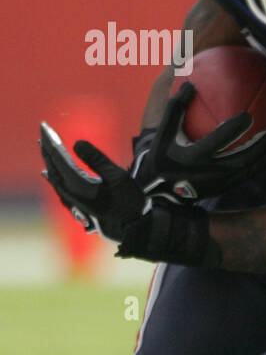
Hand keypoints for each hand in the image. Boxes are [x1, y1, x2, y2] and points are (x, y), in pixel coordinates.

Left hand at [42, 123, 148, 239]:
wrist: (134, 227)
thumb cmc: (129, 201)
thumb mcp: (117, 177)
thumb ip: (96, 160)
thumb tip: (76, 143)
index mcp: (79, 185)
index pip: (60, 159)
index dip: (52, 142)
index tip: (45, 127)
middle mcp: (71, 193)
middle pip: (53, 167)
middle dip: (47, 148)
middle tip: (42, 131)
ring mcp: (73, 200)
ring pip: (54, 176)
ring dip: (49, 160)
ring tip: (44, 146)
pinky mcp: (78, 204)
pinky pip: (59, 186)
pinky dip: (52, 176)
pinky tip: (48, 174)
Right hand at [132, 82, 265, 200]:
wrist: (160, 189)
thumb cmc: (163, 154)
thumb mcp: (164, 132)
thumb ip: (177, 108)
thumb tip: (190, 83)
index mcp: (195, 155)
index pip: (219, 140)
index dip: (235, 128)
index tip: (249, 115)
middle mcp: (210, 171)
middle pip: (241, 158)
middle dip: (257, 147)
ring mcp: (218, 182)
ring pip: (247, 170)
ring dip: (263, 158)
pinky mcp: (223, 189)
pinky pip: (246, 177)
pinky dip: (260, 168)